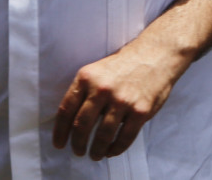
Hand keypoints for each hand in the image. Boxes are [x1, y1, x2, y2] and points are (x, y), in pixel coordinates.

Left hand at [51, 40, 180, 159]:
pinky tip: (111, 151)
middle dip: (77, 143)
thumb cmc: (122, 65)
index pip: (66, 109)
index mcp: (86, 78)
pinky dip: (116, 149)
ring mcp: (121, 101)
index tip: (58, 143)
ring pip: (103, 135)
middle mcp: (101, 89)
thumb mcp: (96, 71)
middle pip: (82, 125)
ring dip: (96, 150)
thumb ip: (84, 92)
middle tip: (77, 152)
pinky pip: (124, 137)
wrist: (153, 56)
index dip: (60, 131)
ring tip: (94, 154)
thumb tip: (70, 120)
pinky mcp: (140, 111)